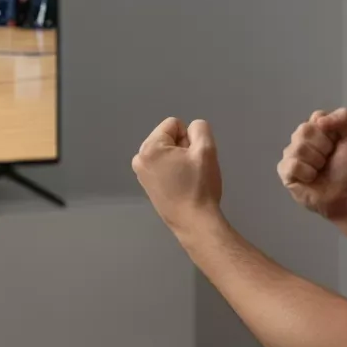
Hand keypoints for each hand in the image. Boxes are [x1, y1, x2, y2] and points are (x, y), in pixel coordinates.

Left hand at [132, 117, 222, 232]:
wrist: (194, 222)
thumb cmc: (199, 186)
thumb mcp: (206, 150)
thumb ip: (200, 129)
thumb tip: (190, 130)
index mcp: (150, 147)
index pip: (174, 124)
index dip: (189, 137)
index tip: (193, 157)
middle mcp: (139, 158)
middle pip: (167, 138)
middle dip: (182, 148)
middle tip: (191, 169)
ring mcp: (141, 173)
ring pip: (166, 152)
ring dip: (178, 160)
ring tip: (186, 178)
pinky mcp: (146, 185)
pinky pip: (162, 166)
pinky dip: (172, 171)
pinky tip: (180, 186)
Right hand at [278, 108, 346, 219]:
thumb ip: (343, 118)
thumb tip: (318, 121)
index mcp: (317, 128)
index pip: (317, 117)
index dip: (330, 132)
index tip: (337, 144)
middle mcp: (301, 138)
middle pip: (305, 130)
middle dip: (323, 147)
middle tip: (328, 159)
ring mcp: (291, 154)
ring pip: (298, 148)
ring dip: (317, 162)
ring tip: (321, 170)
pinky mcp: (285, 171)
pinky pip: (292, 165)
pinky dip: (307, 173)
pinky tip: (311, 179)